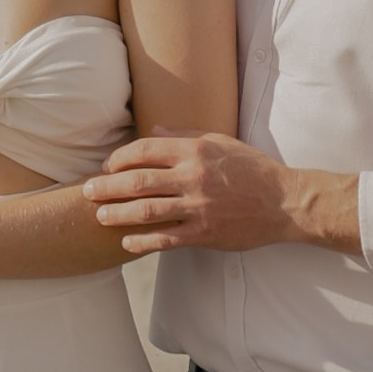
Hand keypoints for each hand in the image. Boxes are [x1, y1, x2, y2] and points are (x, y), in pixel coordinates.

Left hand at [84, 134, 360, 256]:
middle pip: (138, 181)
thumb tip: (153, 129)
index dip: (120, 158)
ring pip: (146, 211)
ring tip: (100, 216)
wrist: (284, 202)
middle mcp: (193, 177)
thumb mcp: (221, 142)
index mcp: (195, 150)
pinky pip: (165, 239)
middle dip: (107, 187)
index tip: (107, 166)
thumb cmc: (253, 169)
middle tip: (88, 191)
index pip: (146, 150)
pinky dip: (142, 241)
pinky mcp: (204, 233)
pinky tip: (126, 242)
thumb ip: (185, 135)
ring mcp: (198, 207)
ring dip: (118, 214)